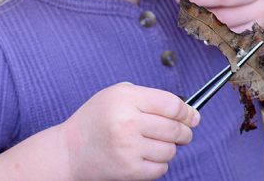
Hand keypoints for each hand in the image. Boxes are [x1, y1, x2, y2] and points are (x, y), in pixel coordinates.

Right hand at [61, 82, 199, 180]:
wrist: (71, 150)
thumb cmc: (97, 118)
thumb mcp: (116, 94)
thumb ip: (148, 96)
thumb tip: (185, 110)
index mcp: (126, 98)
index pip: (171, 104)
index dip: (186, 111)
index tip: (192, 116)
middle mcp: (128, 121)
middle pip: (174, 128)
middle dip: (185, 131)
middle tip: (184, 133)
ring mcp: (128, 147)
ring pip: (170, 149)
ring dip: (170, 148)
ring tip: (157, 143)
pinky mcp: (129, 169)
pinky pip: (160, 168)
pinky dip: (159, 163)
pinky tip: (147, 155)